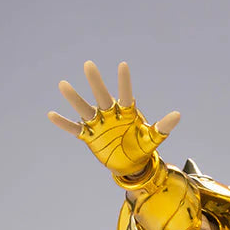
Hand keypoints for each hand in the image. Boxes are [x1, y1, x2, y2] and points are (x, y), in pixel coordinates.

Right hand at [48, 61, 180, 179]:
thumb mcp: (153, 138)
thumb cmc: (142, 146)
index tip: (123, 65)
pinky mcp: (89, 136)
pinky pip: (74, 129)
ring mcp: (98, 124)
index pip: (125, 94)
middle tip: (89, 65)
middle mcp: (110, 114)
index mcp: (126, 111)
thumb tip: (178, 115)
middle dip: (96, 82)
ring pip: (84, 109)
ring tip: (63, 84)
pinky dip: (64, 123)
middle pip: (102, 96)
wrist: (131, 164)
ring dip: (74, 98)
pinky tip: (51, 114)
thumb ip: (163, 126)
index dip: (124, 81)